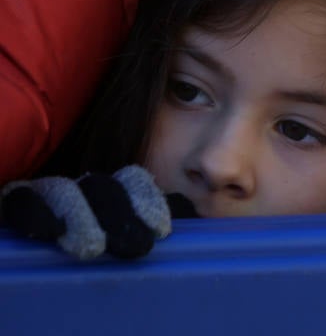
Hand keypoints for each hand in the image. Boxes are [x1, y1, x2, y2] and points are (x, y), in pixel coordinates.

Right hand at [1, 165, 188, 258]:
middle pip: (102, 186)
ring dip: (82, 217)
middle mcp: (79, 189)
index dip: (147, 199)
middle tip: (137, 247)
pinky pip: (20, 198)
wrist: (20, 267)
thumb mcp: (122, 234)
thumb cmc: (86, 244)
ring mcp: (44, 194)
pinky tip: (48, 230)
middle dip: (121, 213)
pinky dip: (34, 210)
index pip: (132, 181)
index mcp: (108, 194)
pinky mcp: (15, 202)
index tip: (161, 231)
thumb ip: (149, 221)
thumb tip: (186, 210)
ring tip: (94, 248)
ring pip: (64, 190)